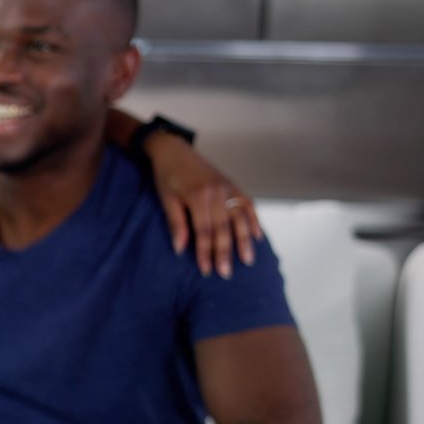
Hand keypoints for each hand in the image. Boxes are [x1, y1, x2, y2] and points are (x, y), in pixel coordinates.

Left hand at [145, 134, 262, 278]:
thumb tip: (181, 249)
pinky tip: (256, 236)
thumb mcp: (166, 199)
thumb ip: (176, 223)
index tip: (206, 271)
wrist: (174, 150)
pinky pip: (247, 204)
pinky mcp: (233, 185)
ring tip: (248, 260)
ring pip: (240, 218)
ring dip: (244, 240)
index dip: (206, 253)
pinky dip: (253, 220)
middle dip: (225, 253)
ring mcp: (228, 187)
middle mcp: (217, 192)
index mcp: (198, 196)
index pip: (204, 232)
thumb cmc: (167, 176)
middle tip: (226, 273)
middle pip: (224, 228)